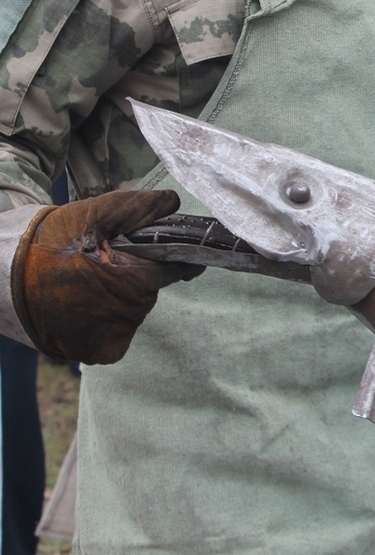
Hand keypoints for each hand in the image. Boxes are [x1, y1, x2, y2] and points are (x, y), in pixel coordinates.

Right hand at [11, 190, 203, 363]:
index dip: (172, 258)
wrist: (7, 274)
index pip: (175, 269)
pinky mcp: (103, 351)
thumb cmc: (54, 242)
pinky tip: (86, 306)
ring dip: (119, 297)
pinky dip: (110, 320)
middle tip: (103, 265)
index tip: (160, 253)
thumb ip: (139, 207)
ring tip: (87, 284)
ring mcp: (116, 335)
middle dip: (135, 275)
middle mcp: (129, 312)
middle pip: (150, 290)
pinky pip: (121, 333)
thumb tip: (172, 204)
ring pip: (134, 310)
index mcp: (135, 278)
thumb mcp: (96, 213)